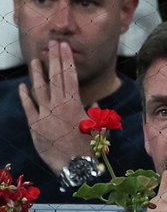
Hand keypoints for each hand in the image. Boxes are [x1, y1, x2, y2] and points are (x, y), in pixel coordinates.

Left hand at [18, 41, 92, 172]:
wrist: (74, 167)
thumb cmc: (89, 149)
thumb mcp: (98, 129)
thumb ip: (95, 113)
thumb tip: (92, 102)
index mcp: (74, 105)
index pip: (69, 77)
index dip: (66, 60)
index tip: (64, 47)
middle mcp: (58, 106)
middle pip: (55, 78)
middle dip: (54, 60)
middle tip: (53, 44)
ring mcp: (44, 115)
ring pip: (39, 89)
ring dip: (37, 74)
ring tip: (35, 60)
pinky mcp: (35, 125)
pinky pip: (29, 107)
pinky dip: (25, 96)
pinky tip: (23, 86)